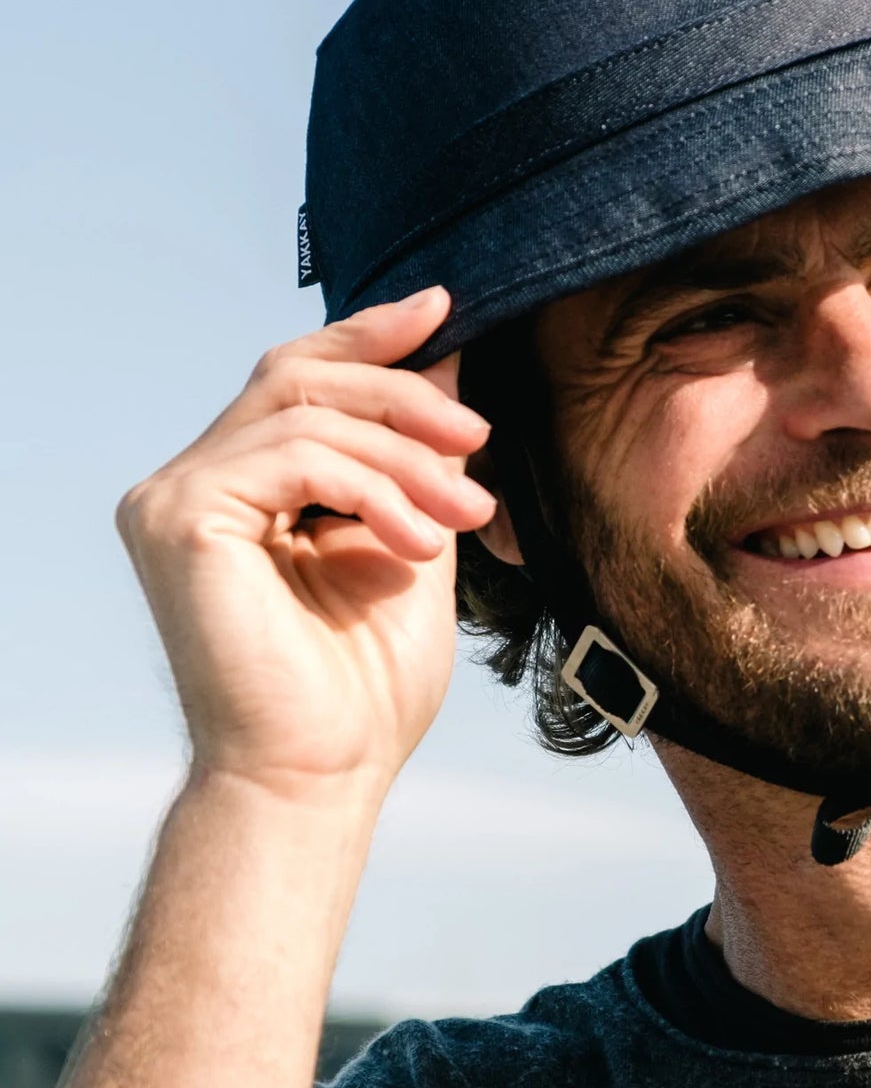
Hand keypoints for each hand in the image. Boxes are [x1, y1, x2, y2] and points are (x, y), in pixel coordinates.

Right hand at [117, 287, 494, 797]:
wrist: (319, 777)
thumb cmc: (361, 693)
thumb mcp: (412, 543)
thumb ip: (418, 459)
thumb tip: (451, 361)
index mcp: (237, 490)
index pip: (296, 379)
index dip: (369, 337)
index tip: (447, 310)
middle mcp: (190, 484)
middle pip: (297, 375)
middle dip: (403, 395)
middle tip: (479, 440)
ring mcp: (173, 497)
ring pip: (305, 413)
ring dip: (405, 456)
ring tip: (463, 513)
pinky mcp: (178, 515)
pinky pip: (293, 454)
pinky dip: (371, 484)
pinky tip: (416, 540)